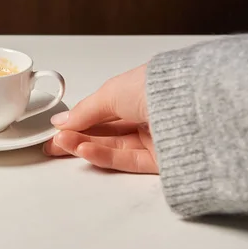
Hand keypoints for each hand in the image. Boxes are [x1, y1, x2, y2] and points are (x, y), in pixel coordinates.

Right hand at [43, 64, 158, 173]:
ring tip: (62, 144)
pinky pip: (127, 160)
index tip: (57, 129)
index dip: (78, 120)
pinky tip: (84, 151)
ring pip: (113, 146)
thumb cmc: (160, 87)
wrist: (194, 106)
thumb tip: (63, 120)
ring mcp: (155, 138)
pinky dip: (104, 156)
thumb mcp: (110, 93)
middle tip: (53, 144)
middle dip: (77, 136)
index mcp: (138, 92)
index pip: (102, 110)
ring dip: (85, 145)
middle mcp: (147, 115)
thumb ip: (85, 110)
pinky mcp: (161, 161)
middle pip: (105, 131)